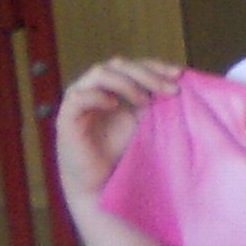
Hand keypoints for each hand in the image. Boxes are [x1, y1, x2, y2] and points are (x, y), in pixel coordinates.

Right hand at [55, 57, 178, 202]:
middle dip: (146, 73)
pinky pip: (79, 96)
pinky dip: (99, 96)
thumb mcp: (143, 121)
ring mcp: (78, 100)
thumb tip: (177, 83)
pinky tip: (115, 105)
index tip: (179, 74)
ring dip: (126, 83)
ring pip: (99, 73)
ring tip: (144, 100)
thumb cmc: (120, 151)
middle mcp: (93, 88)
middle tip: (168, 89)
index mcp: (111, 86)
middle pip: (118, 64)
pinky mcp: (66, 117)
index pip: (132, 65)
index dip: (155, 66)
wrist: (99, 181)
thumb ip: (153, 101)